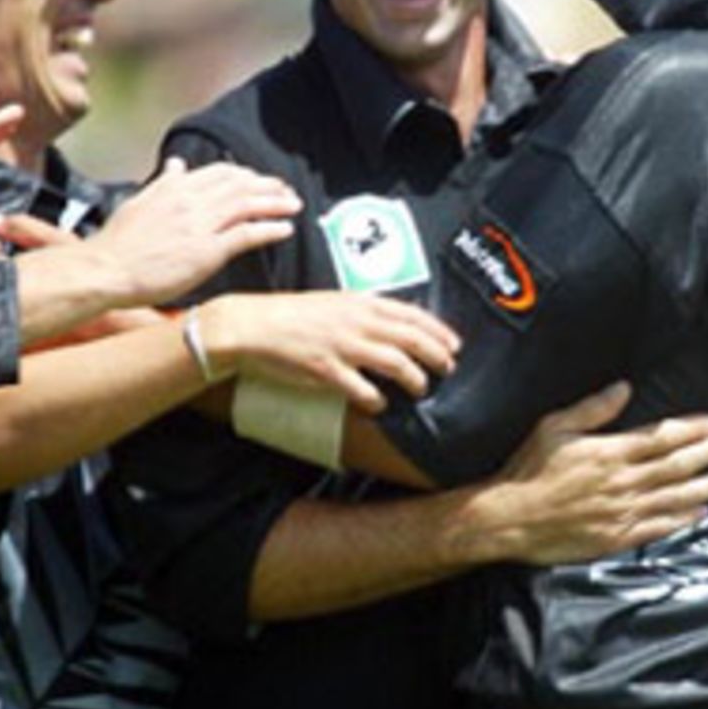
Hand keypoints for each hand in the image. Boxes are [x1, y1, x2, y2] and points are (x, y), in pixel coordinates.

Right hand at [79, 160, 301, 306]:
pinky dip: (269, 229)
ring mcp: (200, 225)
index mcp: (175, 188)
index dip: (245, 176)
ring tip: (295, 205)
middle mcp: (191, 200)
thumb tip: (176, 165)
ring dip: (275, 203)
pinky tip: (285, 229)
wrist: (106, 269)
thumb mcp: (140, 202)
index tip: (260, 181)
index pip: (220, 173)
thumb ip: (163, 184)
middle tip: (287, 191)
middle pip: (240, 185)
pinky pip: (245, 235)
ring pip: (247, 205)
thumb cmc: (118, 244)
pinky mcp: (206, 251)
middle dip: (268, 186)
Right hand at [198, 291, 459, 409]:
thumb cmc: (292, 315)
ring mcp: (344, 346)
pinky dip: (377, 400)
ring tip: (420, 389)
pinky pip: (364, 390)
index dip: (439, 331)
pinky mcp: (327, 370)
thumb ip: (363, 312)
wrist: (253, 325)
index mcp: (360, 303)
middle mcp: (357, 322)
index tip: (454, 344)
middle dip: (437, 356)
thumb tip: (392, 326)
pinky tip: (380, 405)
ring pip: (397, 364)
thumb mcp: (333, 302)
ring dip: (415, 379)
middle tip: (447, 369)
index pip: (412, 315)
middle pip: (413, 340)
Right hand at [475, 383, 707, 565]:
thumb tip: (624, 388)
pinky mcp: (616, 537)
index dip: (695, 429)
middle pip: (678, 465)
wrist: (507, 520)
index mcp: (609, 452)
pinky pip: (658, 527)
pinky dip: (683, 519)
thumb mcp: (553, 428)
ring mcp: (622, 512)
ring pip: (675, 496)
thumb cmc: (527, 471)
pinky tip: (702, 512)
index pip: (663, 437)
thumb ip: (592, 409)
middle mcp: (622, 481)